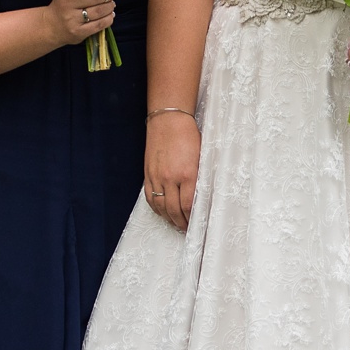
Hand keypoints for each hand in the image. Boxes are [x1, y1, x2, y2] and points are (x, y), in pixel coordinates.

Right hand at [47, 0, 118, 47]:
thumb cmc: (64, 6)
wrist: (51, 27)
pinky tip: (110, 15)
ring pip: (99, 10)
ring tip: (111, 5)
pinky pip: (100, 24)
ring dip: (110, 6)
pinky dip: (109, 18)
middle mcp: (68, 3)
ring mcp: (73, 19)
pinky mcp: (79, 32)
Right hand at [143, 110, 199, 230]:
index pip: (189, 205)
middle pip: (174, 210)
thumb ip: (200, 177)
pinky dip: (156, 208)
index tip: (196, 224)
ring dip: (168, 218)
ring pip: (160, 206)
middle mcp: (170, 178)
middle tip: (187, 229)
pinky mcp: (148, 174)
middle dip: (181, 222)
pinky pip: (150, 197)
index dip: (192, 218)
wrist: (168, 120)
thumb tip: (201, 196)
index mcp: (188, 174)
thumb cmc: (189, 136)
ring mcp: (157, 176)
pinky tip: (162, 212)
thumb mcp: (202, 157)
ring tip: (176, 223)